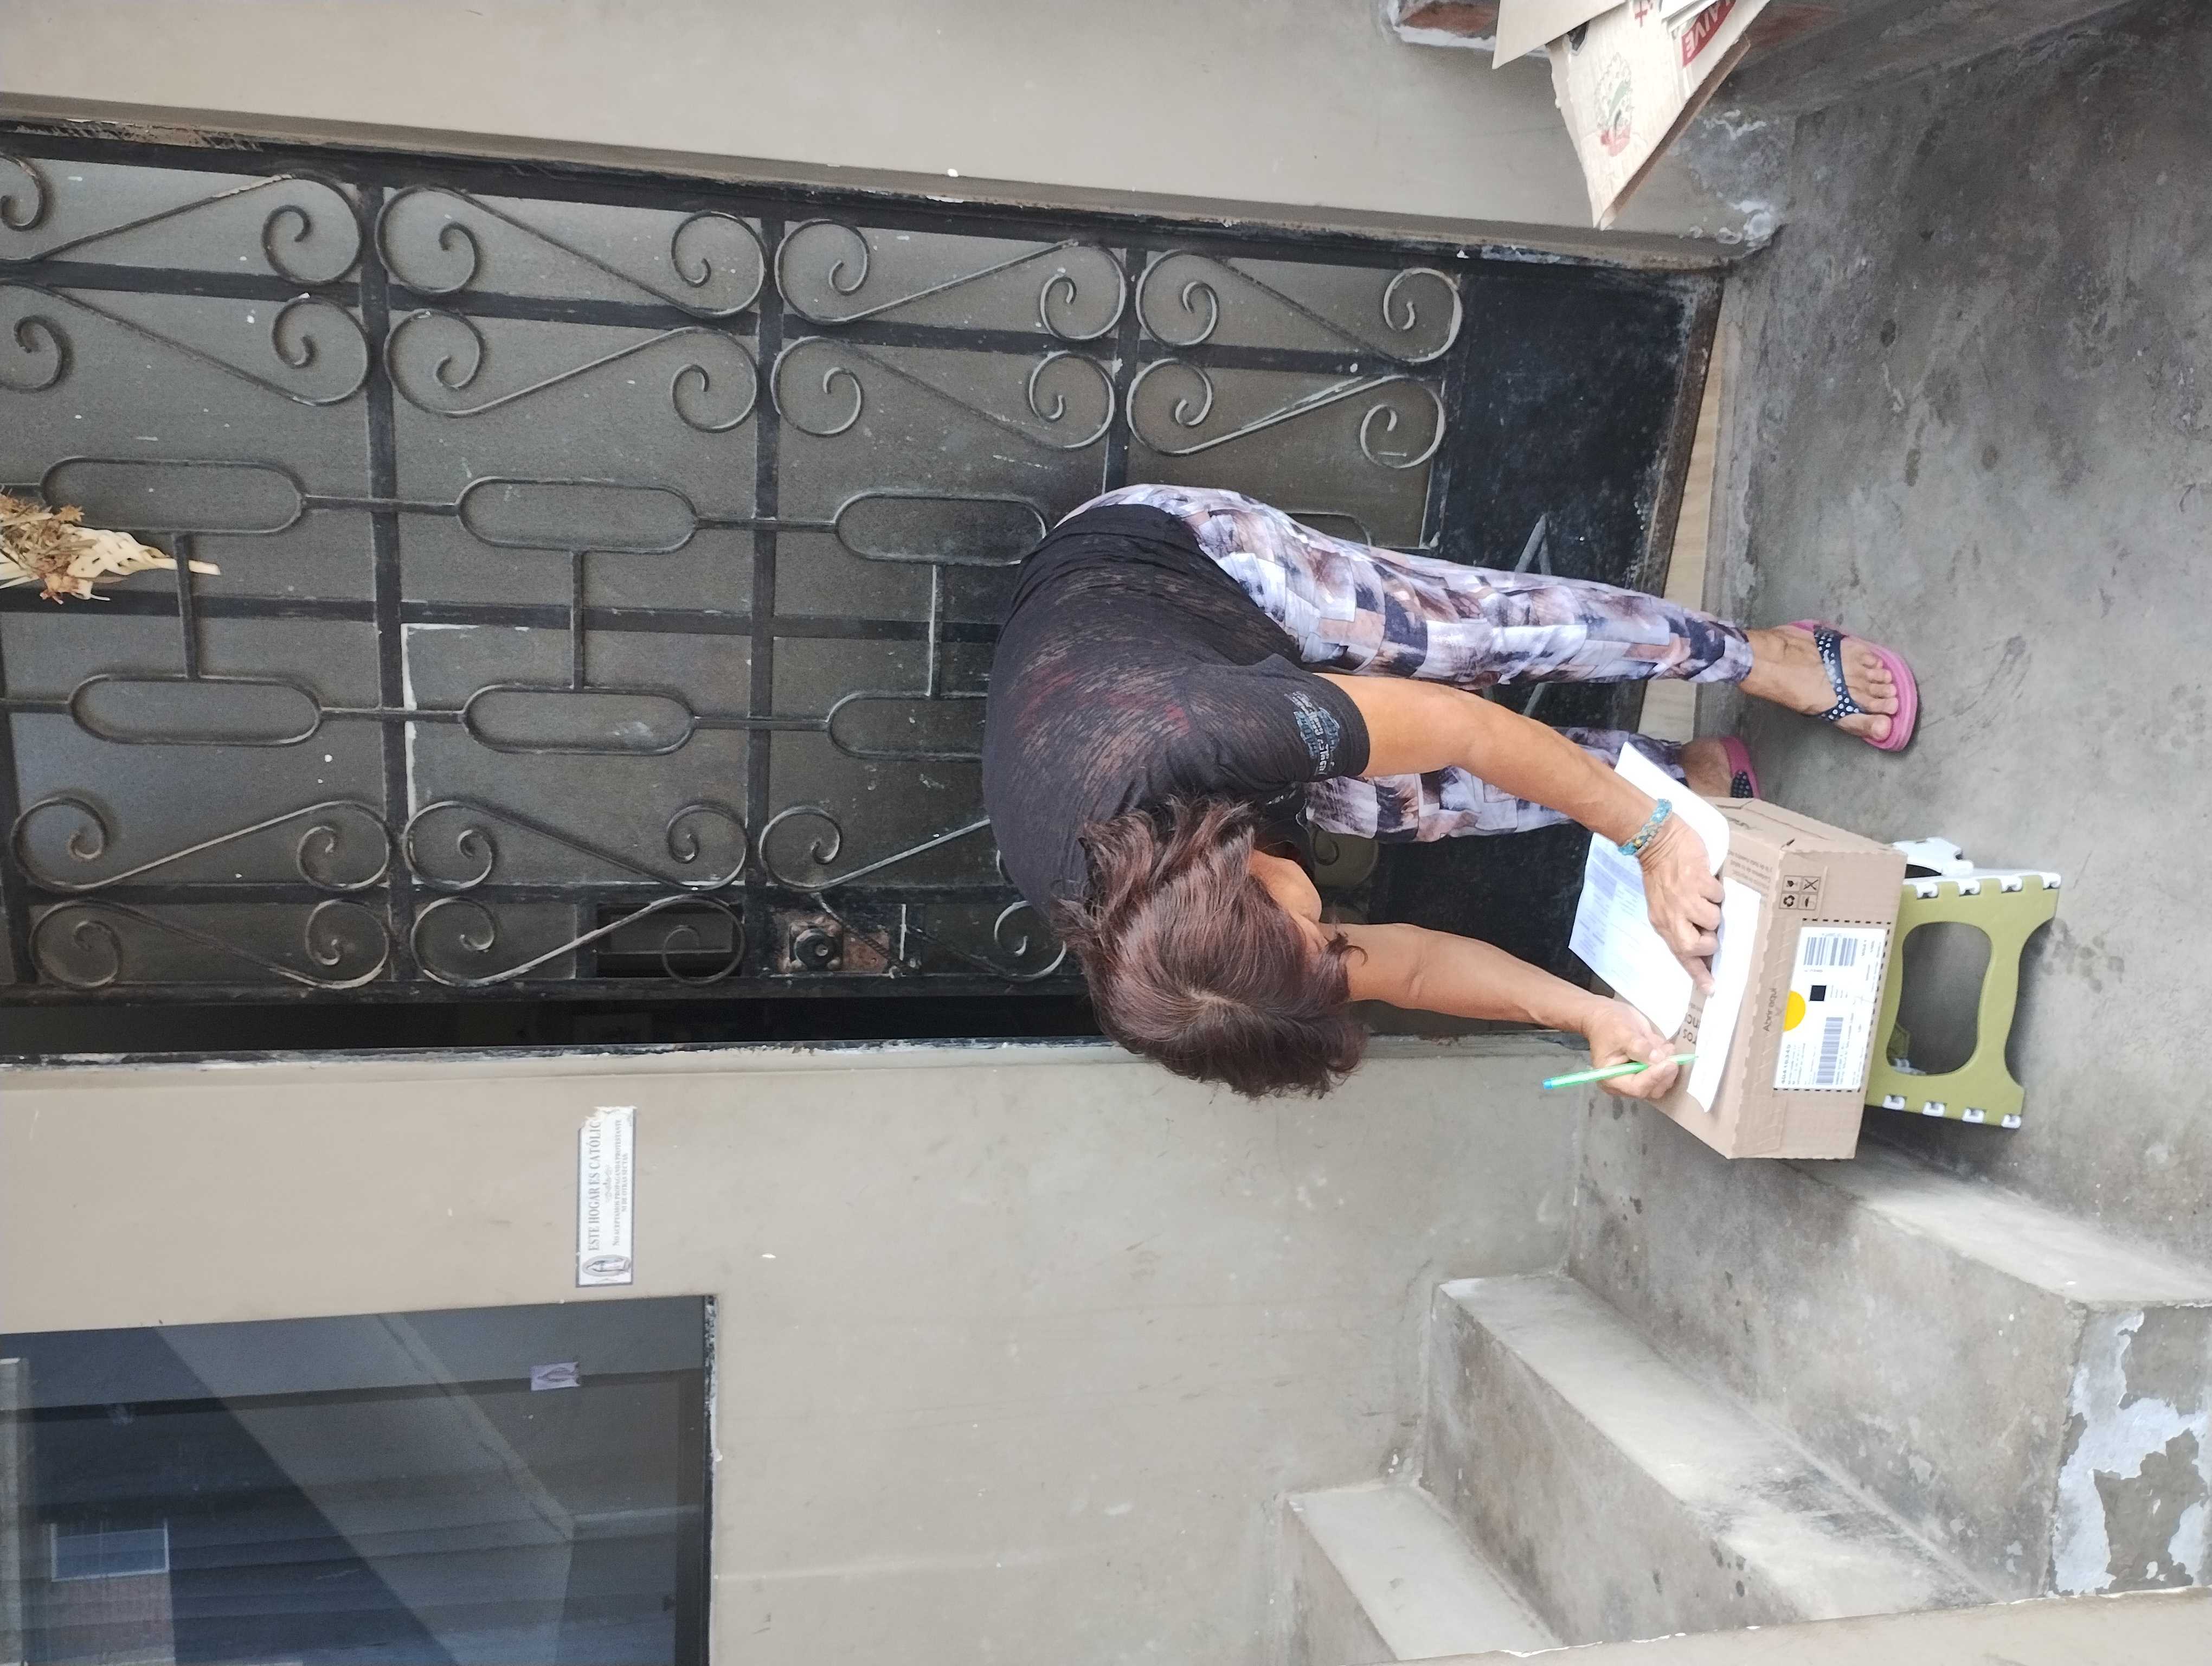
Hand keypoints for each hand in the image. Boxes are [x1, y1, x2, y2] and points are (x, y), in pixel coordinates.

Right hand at [1579, 997, 1682, 1100]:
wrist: (1609, 1017)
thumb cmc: (1610, 1024)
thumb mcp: (1623, 1032)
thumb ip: (1639, 1047)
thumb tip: (1658, 1059)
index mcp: (1611, 1078)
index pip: (1636, 1087)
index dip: (1654, 1077)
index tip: (1669, 1063)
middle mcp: (1625, 1084)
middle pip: (1651, 1090)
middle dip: (1665, 1073)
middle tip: (1671, 1054)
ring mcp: (1638, 1079)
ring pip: (1662, 1084)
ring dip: (1669, 1067)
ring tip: (1666, 1047)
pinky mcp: (1648, 1074)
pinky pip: (1665, 1076)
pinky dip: (1669, 1063)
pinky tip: (1665, 1048)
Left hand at [1636, 813, 1721, 992]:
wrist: (1656, 841)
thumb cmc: (1661, 874)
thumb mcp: (1663, 904)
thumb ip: (1678, 923)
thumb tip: (1703, 940)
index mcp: (1663, 923)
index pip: (1681, 955)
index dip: (1698, 974)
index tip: (1712, 989)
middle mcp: (1673, 915)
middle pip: (1697, 947)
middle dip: (1709, 943)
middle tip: (1709, 931)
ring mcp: (1685, 899)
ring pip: (1714, 920)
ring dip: (1714, 909)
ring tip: (1703, 895)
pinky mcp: (1698, 882)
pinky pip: (1719, 896)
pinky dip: (1716, 890)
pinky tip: (1705, 880)